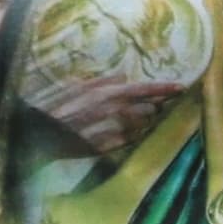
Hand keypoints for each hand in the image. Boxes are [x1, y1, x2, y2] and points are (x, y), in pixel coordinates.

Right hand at [39, 66, 185, 158]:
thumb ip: (102, 80)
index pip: (143, 89)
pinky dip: (133, 136)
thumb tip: (123, 75)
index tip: (182, 88)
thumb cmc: (57, 106)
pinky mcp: (107, 148)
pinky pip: (128, 141)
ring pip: (141, 126)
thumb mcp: (78, 86)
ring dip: (147, 121)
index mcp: (107, 93)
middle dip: (158, 106)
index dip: (164, 89)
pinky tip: (133, 132)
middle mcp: (113, 111)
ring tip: (149, 117)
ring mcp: (111, 131)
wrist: (41, 133)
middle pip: (147, 109)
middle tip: (165, 104)